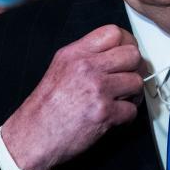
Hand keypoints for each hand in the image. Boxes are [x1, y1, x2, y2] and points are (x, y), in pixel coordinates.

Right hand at [1, 25, 143, 169]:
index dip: (127, 43)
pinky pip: (132, 109)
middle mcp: (86, 67)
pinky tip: (115, 117)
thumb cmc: (45, 108)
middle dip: (135, 68)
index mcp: (75, 53)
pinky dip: (127, 116)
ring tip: (123, 100)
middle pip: (132, 54)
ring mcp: (97, 89)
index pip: (113, 33)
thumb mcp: (60, 68)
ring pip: (136, 81)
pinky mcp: (104, 113)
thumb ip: (85, 57)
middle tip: (129, 79)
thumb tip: (114, 54)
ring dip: (133, 94)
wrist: (33, 136)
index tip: (127, 55)